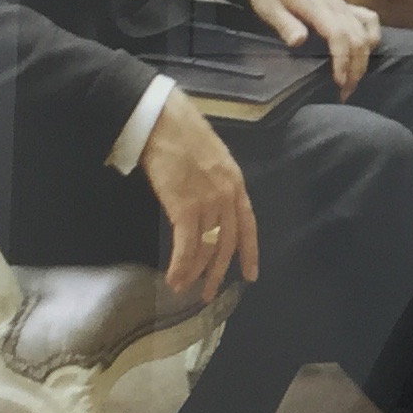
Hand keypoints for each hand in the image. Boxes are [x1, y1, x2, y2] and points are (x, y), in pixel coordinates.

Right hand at [139, 91, 257, 300]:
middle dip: (218, 271)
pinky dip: (181, 266)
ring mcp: (208, 201)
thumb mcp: (210, 158)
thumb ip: (214, 182)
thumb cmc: (180, 133)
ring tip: (184, 288)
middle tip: (209, 293)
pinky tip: (174, 278)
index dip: (249, 252)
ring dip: (194, 273)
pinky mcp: (185, 207)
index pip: (248, 224)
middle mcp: (227, 195)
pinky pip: (187, 246)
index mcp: (235, 182)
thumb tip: (206, 204)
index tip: (250, 274)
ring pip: (206, 248)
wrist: (162, 120)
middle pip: (228, 243)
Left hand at [245, 0, 380, 95]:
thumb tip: (300, 42)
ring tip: (354, 79)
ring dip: (364, 58)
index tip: (339, 82)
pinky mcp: (342, 4)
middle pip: (358, 38)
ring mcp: (341, 4)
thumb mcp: (267, 4)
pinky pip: (368, 19)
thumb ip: (285, 23)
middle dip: (356, 68)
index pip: (339, 35)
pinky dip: (372, 36)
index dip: (342, 61)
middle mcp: (335, 5)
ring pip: (365, 32)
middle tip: (345, 92)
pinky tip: (366, 50)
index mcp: (316, 6)